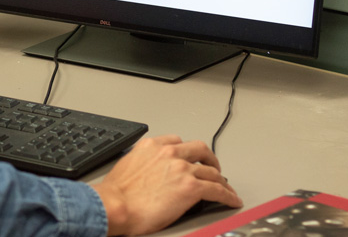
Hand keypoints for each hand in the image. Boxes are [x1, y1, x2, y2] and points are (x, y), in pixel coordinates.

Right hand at [91, 135, 242, 235]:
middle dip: (209, 159)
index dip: (187, 151)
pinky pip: (217, 190)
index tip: (190, 157)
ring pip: (211, 171)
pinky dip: (228, 195)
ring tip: (225, 187)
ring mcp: (182, 169)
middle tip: (213, 167)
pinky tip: (231, 200)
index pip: (176, 141)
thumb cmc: (116, 193)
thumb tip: (149, 173)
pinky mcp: (191, 187)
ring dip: (221, 180)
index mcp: (151, 146)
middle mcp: (169, 152)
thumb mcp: (128, 164)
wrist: (115, 205)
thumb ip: (143, 162)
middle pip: (200, 149)